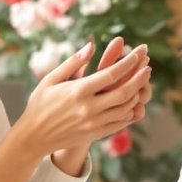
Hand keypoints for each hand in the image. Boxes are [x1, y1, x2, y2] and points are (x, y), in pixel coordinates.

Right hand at [20, 38, 151, 174]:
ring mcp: (93, 123)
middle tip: (148, 68)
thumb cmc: (40, 104)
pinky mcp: (95, 134)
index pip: (111, 74)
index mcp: (77, 91)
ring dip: (136, 95)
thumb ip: (73, 62)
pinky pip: (119, 123)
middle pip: (124, 92)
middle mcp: (88, 108)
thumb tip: (91, 45)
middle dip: (139, 78)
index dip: (128, 63)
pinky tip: (131, 102)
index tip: (139, 54)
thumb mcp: (51, 79)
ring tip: (141, 83)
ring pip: (124, 109)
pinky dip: (129, 112)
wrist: (33, 137)